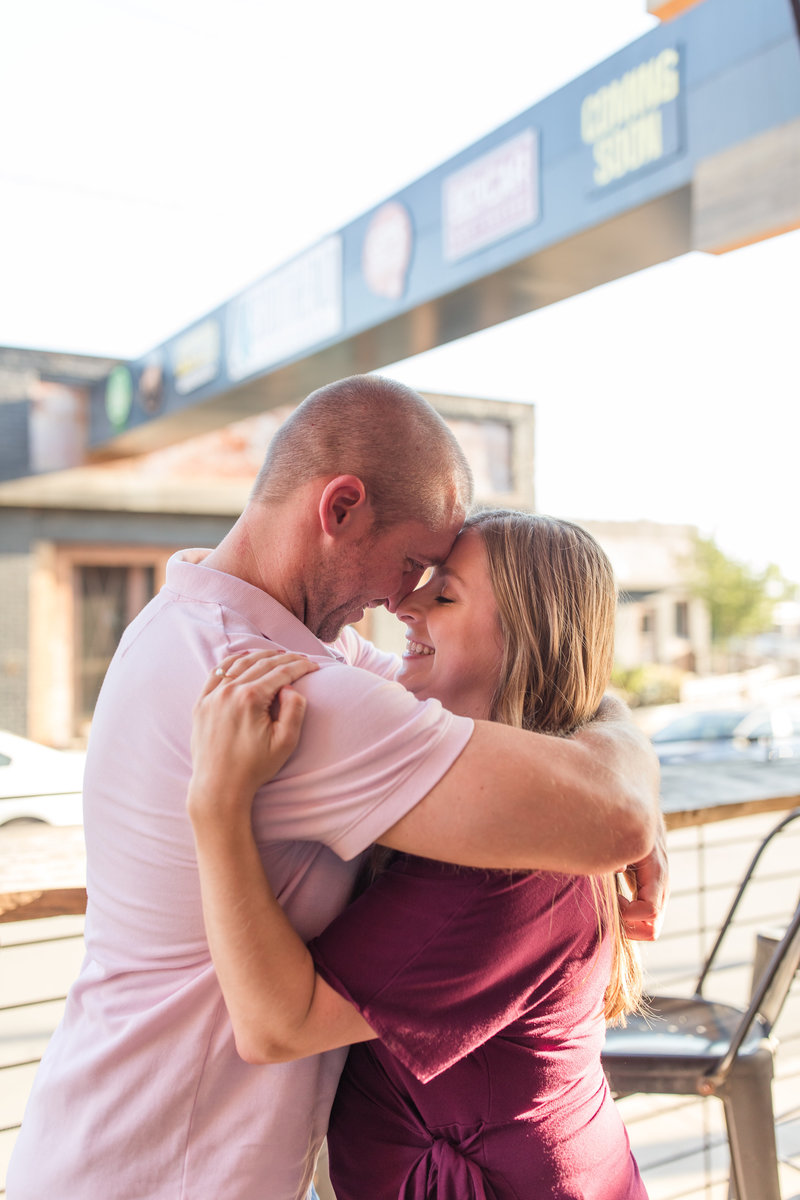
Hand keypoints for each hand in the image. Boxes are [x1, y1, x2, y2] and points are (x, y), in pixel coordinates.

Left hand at [188, 648, 318, 827]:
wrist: (218, 786)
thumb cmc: (254, 767)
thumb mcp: (285, 742)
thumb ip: (294, 710)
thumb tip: (290, 688)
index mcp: (251, 698)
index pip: (281, 672)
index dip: (300, 666)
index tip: (314, 665)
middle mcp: (229, 691)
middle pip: (262, 664)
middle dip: (285, 658)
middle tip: (301, 658)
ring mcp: (212, 696)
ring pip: (239, 664)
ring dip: (260, 655)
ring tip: (277, 654)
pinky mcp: (201, 703)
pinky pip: (216, 673)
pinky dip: (232, 662)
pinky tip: (243, 658)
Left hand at [617, 814, 668, 941]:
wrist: (644, 817)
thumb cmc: (631, 825)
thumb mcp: (627, 834)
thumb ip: (621, 852)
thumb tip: (618, 868)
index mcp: (657, 874)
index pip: (650, 912)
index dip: (628, 913)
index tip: (615, 898)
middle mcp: (661, 888)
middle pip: (652, 930)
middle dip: (628, 927)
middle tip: (611, 907)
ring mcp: (658, 894)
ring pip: (650, 929)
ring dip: (628, 926)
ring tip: (613, 905)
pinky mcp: (652, 894)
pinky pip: (645, 920)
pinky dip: (629, 920)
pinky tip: (617, 902)